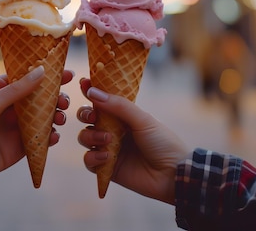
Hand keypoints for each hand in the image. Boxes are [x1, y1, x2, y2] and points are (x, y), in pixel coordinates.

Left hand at [0, 66, 73, 202]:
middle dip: (54, 99)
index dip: (46, 76)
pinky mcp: (15, 150)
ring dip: (54, 118)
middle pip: (37, 100)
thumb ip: (17, 90)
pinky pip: (37, 142)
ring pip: (41, 121)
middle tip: (64, 101)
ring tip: (59, 118)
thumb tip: (42, 71)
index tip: (68, 73)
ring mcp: (11, 130)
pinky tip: (53, 136)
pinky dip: (49, 139)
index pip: (26, 79)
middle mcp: (6, 109)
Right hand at [77, 77, 188, 204]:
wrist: (172, 174)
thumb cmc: (162, 142)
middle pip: (87, 118)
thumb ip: (118, 105)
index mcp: (123, 116)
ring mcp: (109, 149)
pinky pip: (88, 160)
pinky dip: (93, 157)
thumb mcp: (143, 119)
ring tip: (107, 139)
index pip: (102, 100)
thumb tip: (92, 91)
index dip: (90, 91)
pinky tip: (106, 156)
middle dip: (85, 114)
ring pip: (85, 138)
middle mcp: (113, 130)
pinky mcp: (106, 168)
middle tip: (93, 116)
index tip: (83, 82)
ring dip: (91, 135)